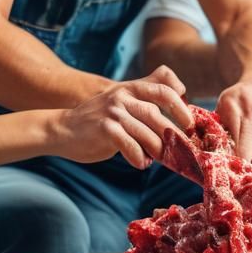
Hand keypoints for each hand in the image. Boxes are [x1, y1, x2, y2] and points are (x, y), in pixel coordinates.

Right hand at [55, 66, 192, 168]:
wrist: (62, 129)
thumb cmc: (98, 122)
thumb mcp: (122, 105)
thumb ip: (144, 104)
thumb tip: (176, 122)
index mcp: (132, 88)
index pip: (164, 89)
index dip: (181, 105)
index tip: (189, 124)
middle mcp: (123, 95)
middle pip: (157, 112)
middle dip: (173, 133)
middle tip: (181, 149)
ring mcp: (113, 110)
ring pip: (146, 130)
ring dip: (157, 148)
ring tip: (158, 159)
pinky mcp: (104, 127)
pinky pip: (130, 144)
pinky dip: (138, 157)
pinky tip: (140, 163)